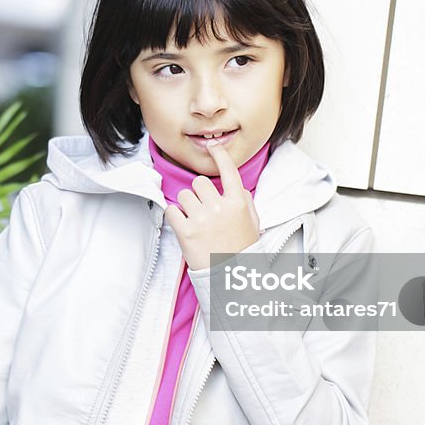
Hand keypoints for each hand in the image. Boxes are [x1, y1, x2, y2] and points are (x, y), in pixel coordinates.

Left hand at [164, 140, 260, 269]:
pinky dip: (175, 216)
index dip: (219, 155)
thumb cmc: (242, 251)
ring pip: (184, 195)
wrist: (231, 278)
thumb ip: (245, 202)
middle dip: (198, 193)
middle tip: (203, 210)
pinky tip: (184, 226)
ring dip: (186, 205)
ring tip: (195, 221)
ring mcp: (202, 218)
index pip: (228, 170)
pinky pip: (172, 210)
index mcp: (238, 203)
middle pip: (199, 182)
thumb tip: (236, 188)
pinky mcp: (186, 231)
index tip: (212, 146)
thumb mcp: (253, 224)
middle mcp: (220, 207)